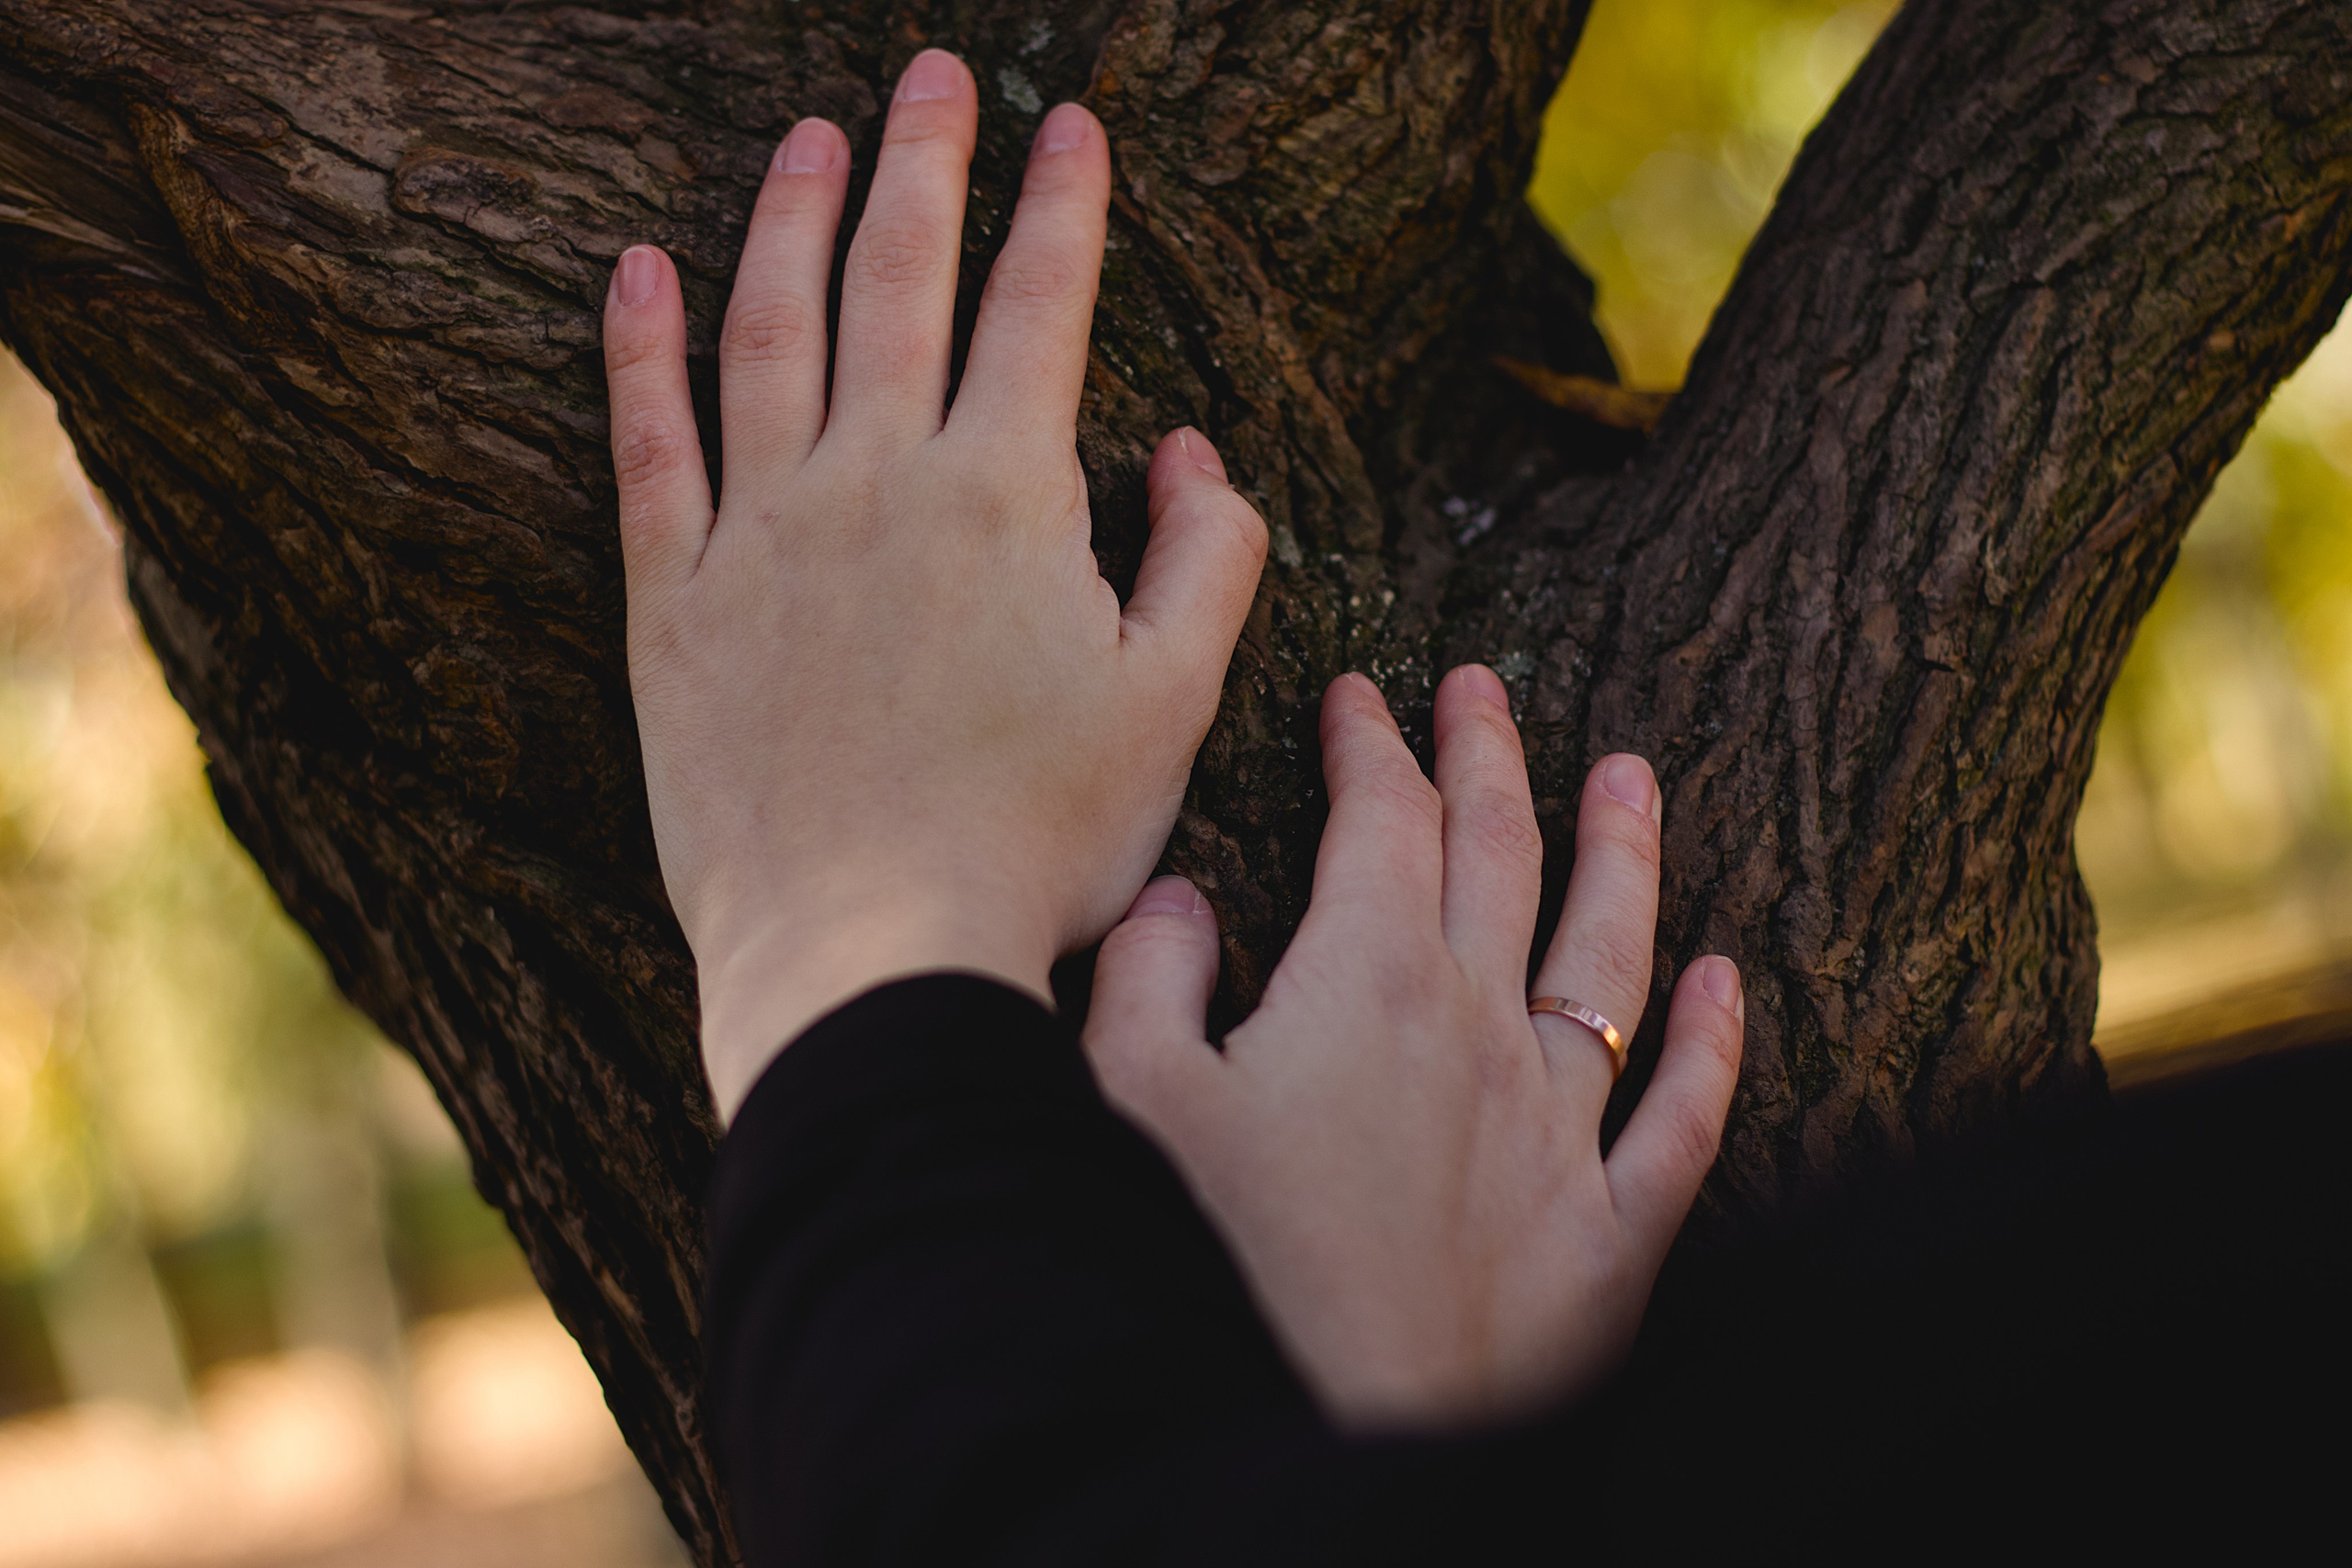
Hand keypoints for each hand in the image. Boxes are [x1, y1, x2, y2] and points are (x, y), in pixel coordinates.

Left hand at [602, 51, 1266, 1116]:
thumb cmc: (1040, 841)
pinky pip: (649, 447)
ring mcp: (764, 536)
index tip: (1074, 128)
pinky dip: (640, 352)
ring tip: (807, 136)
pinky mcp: (674, 606)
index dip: (1064, 207)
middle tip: (934, 75)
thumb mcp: (1175, 707)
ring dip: (790, 219)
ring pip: (770, 332)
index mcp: (1007, 500)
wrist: (871, 953)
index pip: (1042, 310)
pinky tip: (637, 273)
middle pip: (900, 283)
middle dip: (925, 164)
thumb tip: (1196, 452)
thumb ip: (1208, 562)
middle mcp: (877, 483)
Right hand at [1084, 667, 1742, 1429]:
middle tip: (1481, 690)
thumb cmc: (1196, 1270)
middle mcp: (1479, 1034)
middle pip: (1501, 856)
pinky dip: (1711, 1046)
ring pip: (1610, 958)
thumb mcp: (1121, 1101)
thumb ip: (1150, 975)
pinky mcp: (1606, 1244)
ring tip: (1629, 776)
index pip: (1383, 820)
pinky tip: (1724, 983)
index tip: (1357, 696)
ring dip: (1623, 854)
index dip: (1370, 745)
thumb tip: (1184, 897)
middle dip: (1488, 758)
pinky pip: (1683, 1124)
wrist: (1299, 1456)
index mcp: (1366, 982)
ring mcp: (1557, 1136)